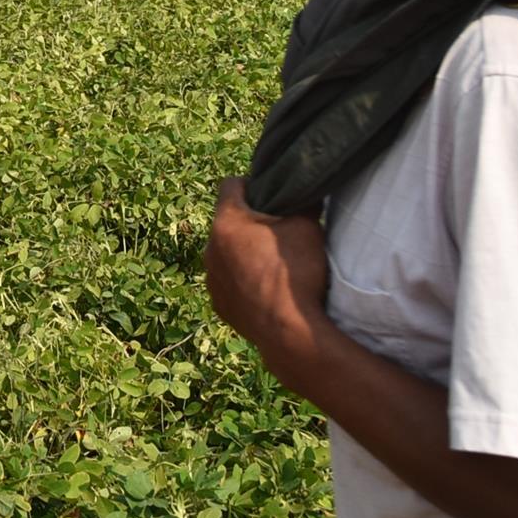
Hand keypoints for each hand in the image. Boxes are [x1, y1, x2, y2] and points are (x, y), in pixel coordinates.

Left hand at [205, 177, 331, 381]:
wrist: (290, 332)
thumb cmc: (296, 272)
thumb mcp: (307, 225)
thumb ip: (301, 201)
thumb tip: (305, 190)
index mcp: (225, 222)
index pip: (231, 185)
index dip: (253, 185)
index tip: (272, 195)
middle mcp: (209, 248)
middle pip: (228, 222)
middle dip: (249, 222)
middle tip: (279, 232)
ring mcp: (212, 278)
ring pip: (226, 253)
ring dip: (244, 253)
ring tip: (274, 264)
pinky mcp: (219, 304)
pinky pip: (229, 282)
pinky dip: (243, 280)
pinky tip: (267, 289)